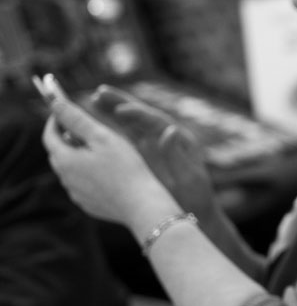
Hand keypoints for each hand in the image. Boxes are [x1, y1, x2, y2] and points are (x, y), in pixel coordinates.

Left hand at [42, 97, 174, 225]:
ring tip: (100, 148)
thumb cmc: (125, 168)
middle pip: (58, 152)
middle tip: (84, 126)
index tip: (65, 109)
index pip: (49, 135)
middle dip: (67, 137)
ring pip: (70, 169)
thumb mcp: (102, 137)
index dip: (55, 119)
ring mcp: (76, 194)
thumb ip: (77, 119)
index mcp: (65, 160)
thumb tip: (55, 103)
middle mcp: (65, 179)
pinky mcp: (88, 204)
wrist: (141, 205)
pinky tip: (109, 171)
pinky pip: (82, 184)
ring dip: (79, 155)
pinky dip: (89, 173)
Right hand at [87, 86, 216, 219]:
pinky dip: (110, 131)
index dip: (138, 114)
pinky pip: (125, 139)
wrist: (194, 212)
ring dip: (112, 112)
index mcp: (180, 140)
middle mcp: (167, 138)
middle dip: (121, 103)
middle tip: (100, 92)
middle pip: (141, 117)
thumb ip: (177, 155)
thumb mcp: (188, 178)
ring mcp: (154, 146)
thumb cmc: (194, 197)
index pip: (157, 122)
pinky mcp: (144, 156)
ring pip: (130, 125)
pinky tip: (92, 128)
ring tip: (93, 100)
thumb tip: (172, 129)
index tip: (120, 110)